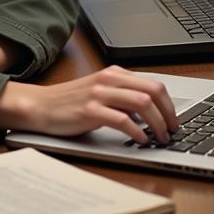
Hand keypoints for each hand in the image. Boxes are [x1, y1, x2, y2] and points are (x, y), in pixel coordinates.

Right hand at [0, 66, 177, 143]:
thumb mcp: (99, 90)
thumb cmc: (69, 102)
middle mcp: (109, 79)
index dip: (169, 105)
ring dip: (157, 124)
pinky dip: (137, 132)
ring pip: (142, 104)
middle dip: (168, 114)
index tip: (173, 121)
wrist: (40, 105)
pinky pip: (123, 120)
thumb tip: (149, 113)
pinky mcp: (90, 111)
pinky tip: (140, 140)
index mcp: (114, 73)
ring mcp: (100, 94)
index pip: (153, 85)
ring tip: (159, 138)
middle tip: (172, 131)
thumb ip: (122, 95)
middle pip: (153, 92)